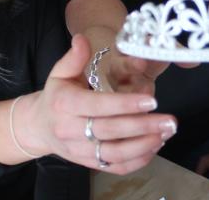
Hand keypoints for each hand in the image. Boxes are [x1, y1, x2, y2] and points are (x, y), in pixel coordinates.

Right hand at [18, 35, 177, 173]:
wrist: (39, 126)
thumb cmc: (57, 95)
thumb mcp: (60, 73)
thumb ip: (74, 57)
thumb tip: (82, 39)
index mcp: (65, 104)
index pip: (97, 106)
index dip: (125, 105)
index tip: (151, 101)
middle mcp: (70, 131)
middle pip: (110, 131)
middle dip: (143, 127)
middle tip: (169, 121)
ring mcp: (79, 151)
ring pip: (114, 154)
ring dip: (144, 146)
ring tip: (166, 133)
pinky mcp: (88, 164)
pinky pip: (115, 167)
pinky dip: (137, 161)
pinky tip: (155, 146)